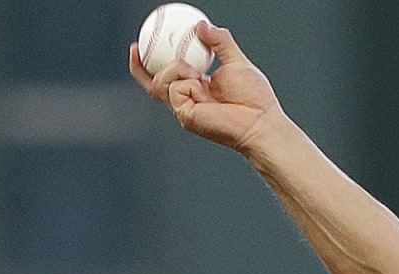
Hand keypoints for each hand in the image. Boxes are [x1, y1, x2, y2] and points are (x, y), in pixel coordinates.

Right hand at [128, 22, 283, 152]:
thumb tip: (202, 26)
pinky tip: (201, 86)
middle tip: (136, 47)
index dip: (151, 63)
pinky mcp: (185, 115)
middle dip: (140, 66)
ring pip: (162, 81)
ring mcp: (184, 108)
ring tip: (198, 72)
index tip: (143, 43)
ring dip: (176, 68)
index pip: (168, 75)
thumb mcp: (236, 61)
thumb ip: (221, 42)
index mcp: (197, 88)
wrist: (261, 121)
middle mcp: (187, 100)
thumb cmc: (255, 99)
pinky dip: (187, 82)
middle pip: (153, 82)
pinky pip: (175, 88)